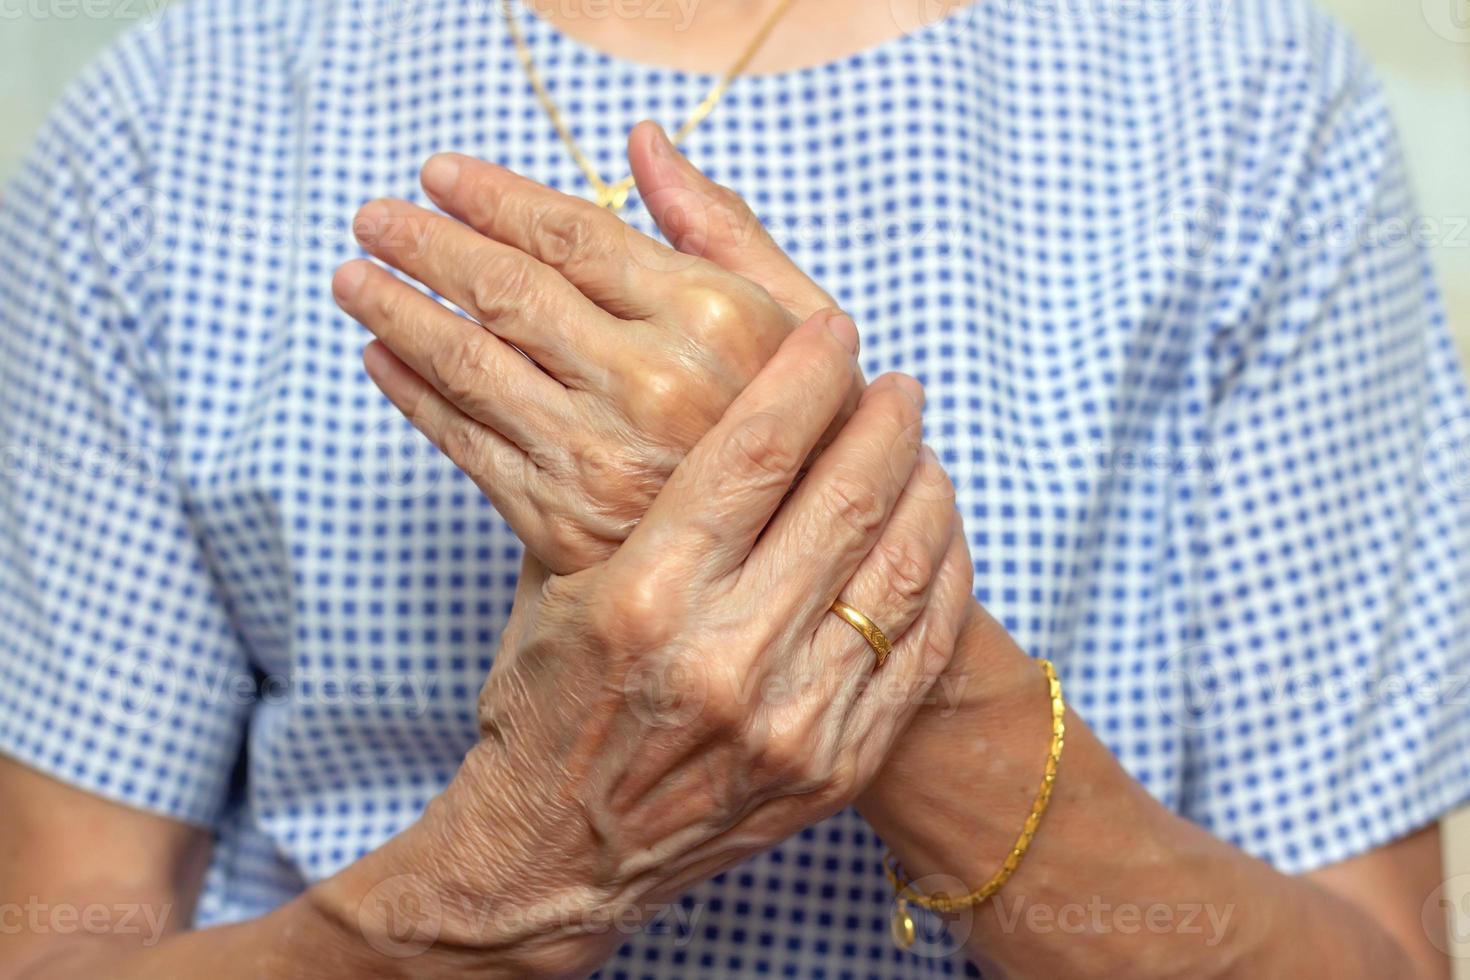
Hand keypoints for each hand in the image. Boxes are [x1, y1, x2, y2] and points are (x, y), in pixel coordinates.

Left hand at [333, 124, 851, 574]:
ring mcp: (599, 454)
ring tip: (354, 278)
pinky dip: (412, 395)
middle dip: (426, 245)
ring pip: (470, 363)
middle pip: (508, 292)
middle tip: (375, 217)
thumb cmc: (800, 426)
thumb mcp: (797, 317)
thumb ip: (720, 227)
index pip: (574, 236)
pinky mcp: (561, 518)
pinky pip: (464, 442)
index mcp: (710, 318)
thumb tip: (643, 143)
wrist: (789, 563)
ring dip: (398, 312)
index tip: (439, 175)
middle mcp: (651, 382)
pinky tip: (380, 358)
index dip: (494, 197)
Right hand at [347, 313, 972, 973]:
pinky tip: (935, 531)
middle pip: (849, 496)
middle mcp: (727, 656)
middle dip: (886, 421)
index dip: (811, 373)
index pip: (760, 449)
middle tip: (895, 386)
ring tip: (920, 450)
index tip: (836, 330)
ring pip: (904, 566)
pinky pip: (922, 648)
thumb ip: (635, 490)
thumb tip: (704, 385)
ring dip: (926, 488)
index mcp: (646, 594)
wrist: (559, 855)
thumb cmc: (549, 700)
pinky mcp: (836, 766)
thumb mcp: (557, 583)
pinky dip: (943, 574)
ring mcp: (794, 720)